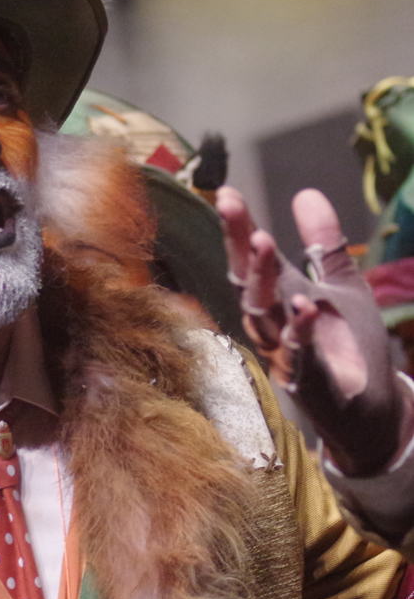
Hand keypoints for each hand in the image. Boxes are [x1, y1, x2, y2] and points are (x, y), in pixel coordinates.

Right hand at [217, 186, 411, 474]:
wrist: (370, 406)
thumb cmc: (348, 344)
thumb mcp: (341, 283)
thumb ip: (322, 243)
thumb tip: (306, 193)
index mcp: (277, 298)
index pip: (251, 260)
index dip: (236, 229)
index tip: (228, 194)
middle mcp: (271, 323)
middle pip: (247, 283)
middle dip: (239, 247)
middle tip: (234, 210)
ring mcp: (283, 352)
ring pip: (262, 314)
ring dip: (262, 281)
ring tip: (262, 243)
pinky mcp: (306, 379)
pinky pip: (297, 352)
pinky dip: (299, 329)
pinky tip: (305, 305)